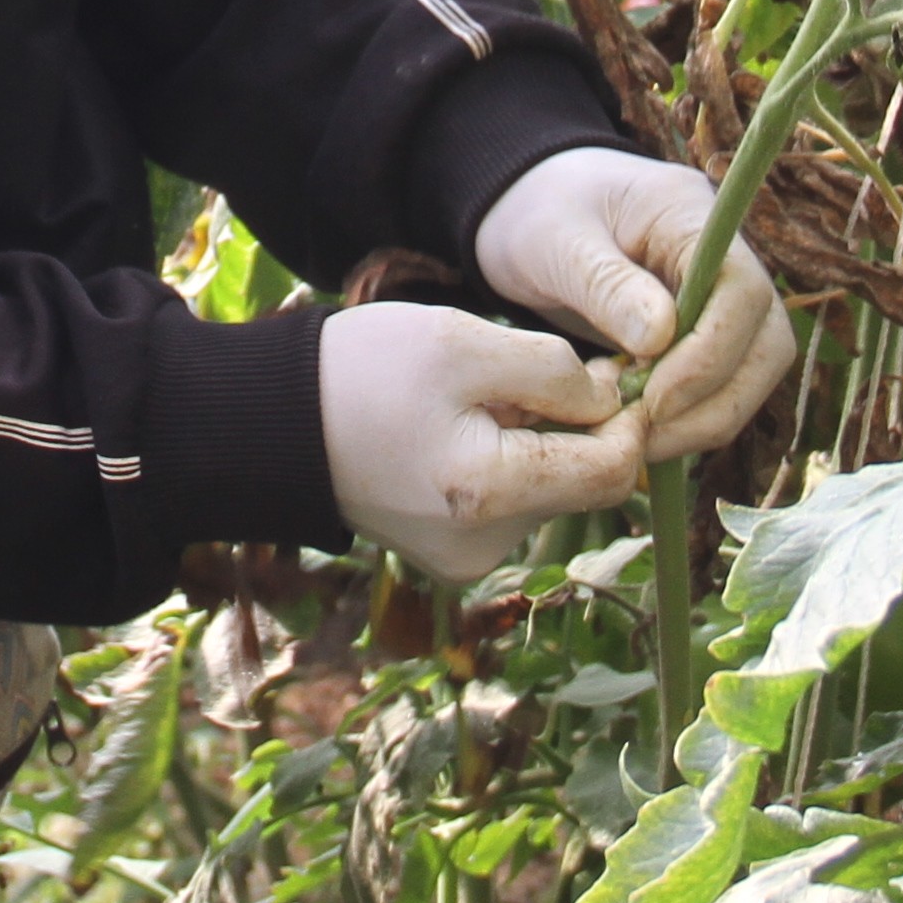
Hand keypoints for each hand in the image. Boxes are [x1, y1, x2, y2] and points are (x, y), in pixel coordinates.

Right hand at [317, 303, 645, 582]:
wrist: (273, 425)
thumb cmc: (363, 371)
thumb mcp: (463, 343)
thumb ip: (552, 370)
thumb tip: (611, 401)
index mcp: (489, 493)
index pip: (610, 472)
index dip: (628, 418)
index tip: (614, 371)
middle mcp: (485, 547)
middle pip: (580, 484)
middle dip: (576, 426)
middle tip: (535, 369)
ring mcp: (466, 558)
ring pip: (545, 490)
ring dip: (537, 441)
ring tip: (475, 398)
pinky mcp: (451, 554)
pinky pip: (509, 503)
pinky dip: (504, 461)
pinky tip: (457, 430)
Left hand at [472, 147, 797, 465]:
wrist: (526, 211)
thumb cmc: (537, 215)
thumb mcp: (556, 242)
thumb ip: (607, 286)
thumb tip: (660, 339)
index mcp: (691, 213)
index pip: (742, 292)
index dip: (710, 355)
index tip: (656, 399)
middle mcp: (726, 255)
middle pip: (766, 340)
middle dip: (716, 401)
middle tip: (648, 435)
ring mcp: (721, 295)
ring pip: (753, 371)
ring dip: (706, 418)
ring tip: (639, 439)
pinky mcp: (705, 331)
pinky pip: (723, 384)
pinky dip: (691, 417)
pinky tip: (640, 429)